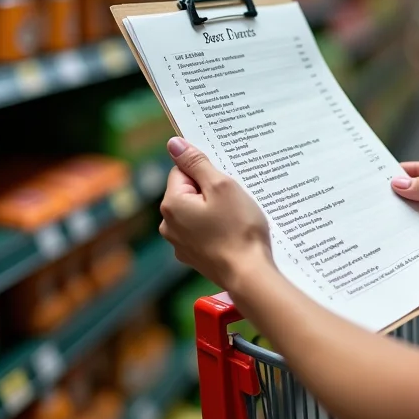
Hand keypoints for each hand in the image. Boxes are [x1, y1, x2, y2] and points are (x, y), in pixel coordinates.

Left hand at [159, 137, 271, 287]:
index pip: (182, 171)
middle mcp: (169, 225)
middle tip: (234, 199)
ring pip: (197, 212)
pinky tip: (233, 233)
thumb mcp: (221, 186)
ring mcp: (180, 244)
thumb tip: (174, 144)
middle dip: (211, 191)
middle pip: (189, 191)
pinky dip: (216, 228)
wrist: (249, 274)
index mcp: (171, 204)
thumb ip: (196, 163)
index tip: (225, 182)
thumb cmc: (238, 228)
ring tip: (236, 217)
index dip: (206, 173)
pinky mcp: (194, 256)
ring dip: (215, 209)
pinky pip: (203, 231)